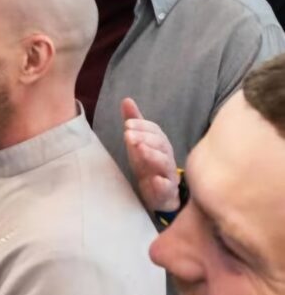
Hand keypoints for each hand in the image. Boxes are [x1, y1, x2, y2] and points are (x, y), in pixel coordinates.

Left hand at [122, 98, 179, 212]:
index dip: (142, 126)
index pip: (155, 130)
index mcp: (159, 143)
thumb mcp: (138, 142)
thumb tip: (126, 100)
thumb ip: (134, 122)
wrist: (159, 194)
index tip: (127, 124)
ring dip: (152, 155)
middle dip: (145, 138)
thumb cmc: (147, 164)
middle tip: (128, 134)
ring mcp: (168, 174)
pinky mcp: (166, 192)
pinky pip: (167, 188)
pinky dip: (162, 184)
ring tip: (139, 149)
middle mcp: (166, 156)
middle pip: (161, 144)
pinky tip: (155, 181)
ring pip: (165, 163)